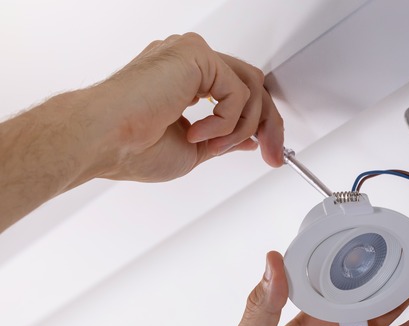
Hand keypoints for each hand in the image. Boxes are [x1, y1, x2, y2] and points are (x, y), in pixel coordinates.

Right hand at [91, 32, 283, 181]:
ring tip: (213, 146)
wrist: (103, 139)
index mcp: (185, 81)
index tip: (269, 150)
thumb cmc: (131, 147)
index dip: (259, 123)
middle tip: (272, 154)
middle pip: (252, 85)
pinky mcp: (196, 54)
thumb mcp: (193, 150)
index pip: (239, 93)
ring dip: (242, 127)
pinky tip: (196, 132)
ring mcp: (192, 56)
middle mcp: (189, 64)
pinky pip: (237, 91)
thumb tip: (249, 139)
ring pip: (250, 87)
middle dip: (268, 124)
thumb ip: (223, 138)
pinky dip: (225, 121)